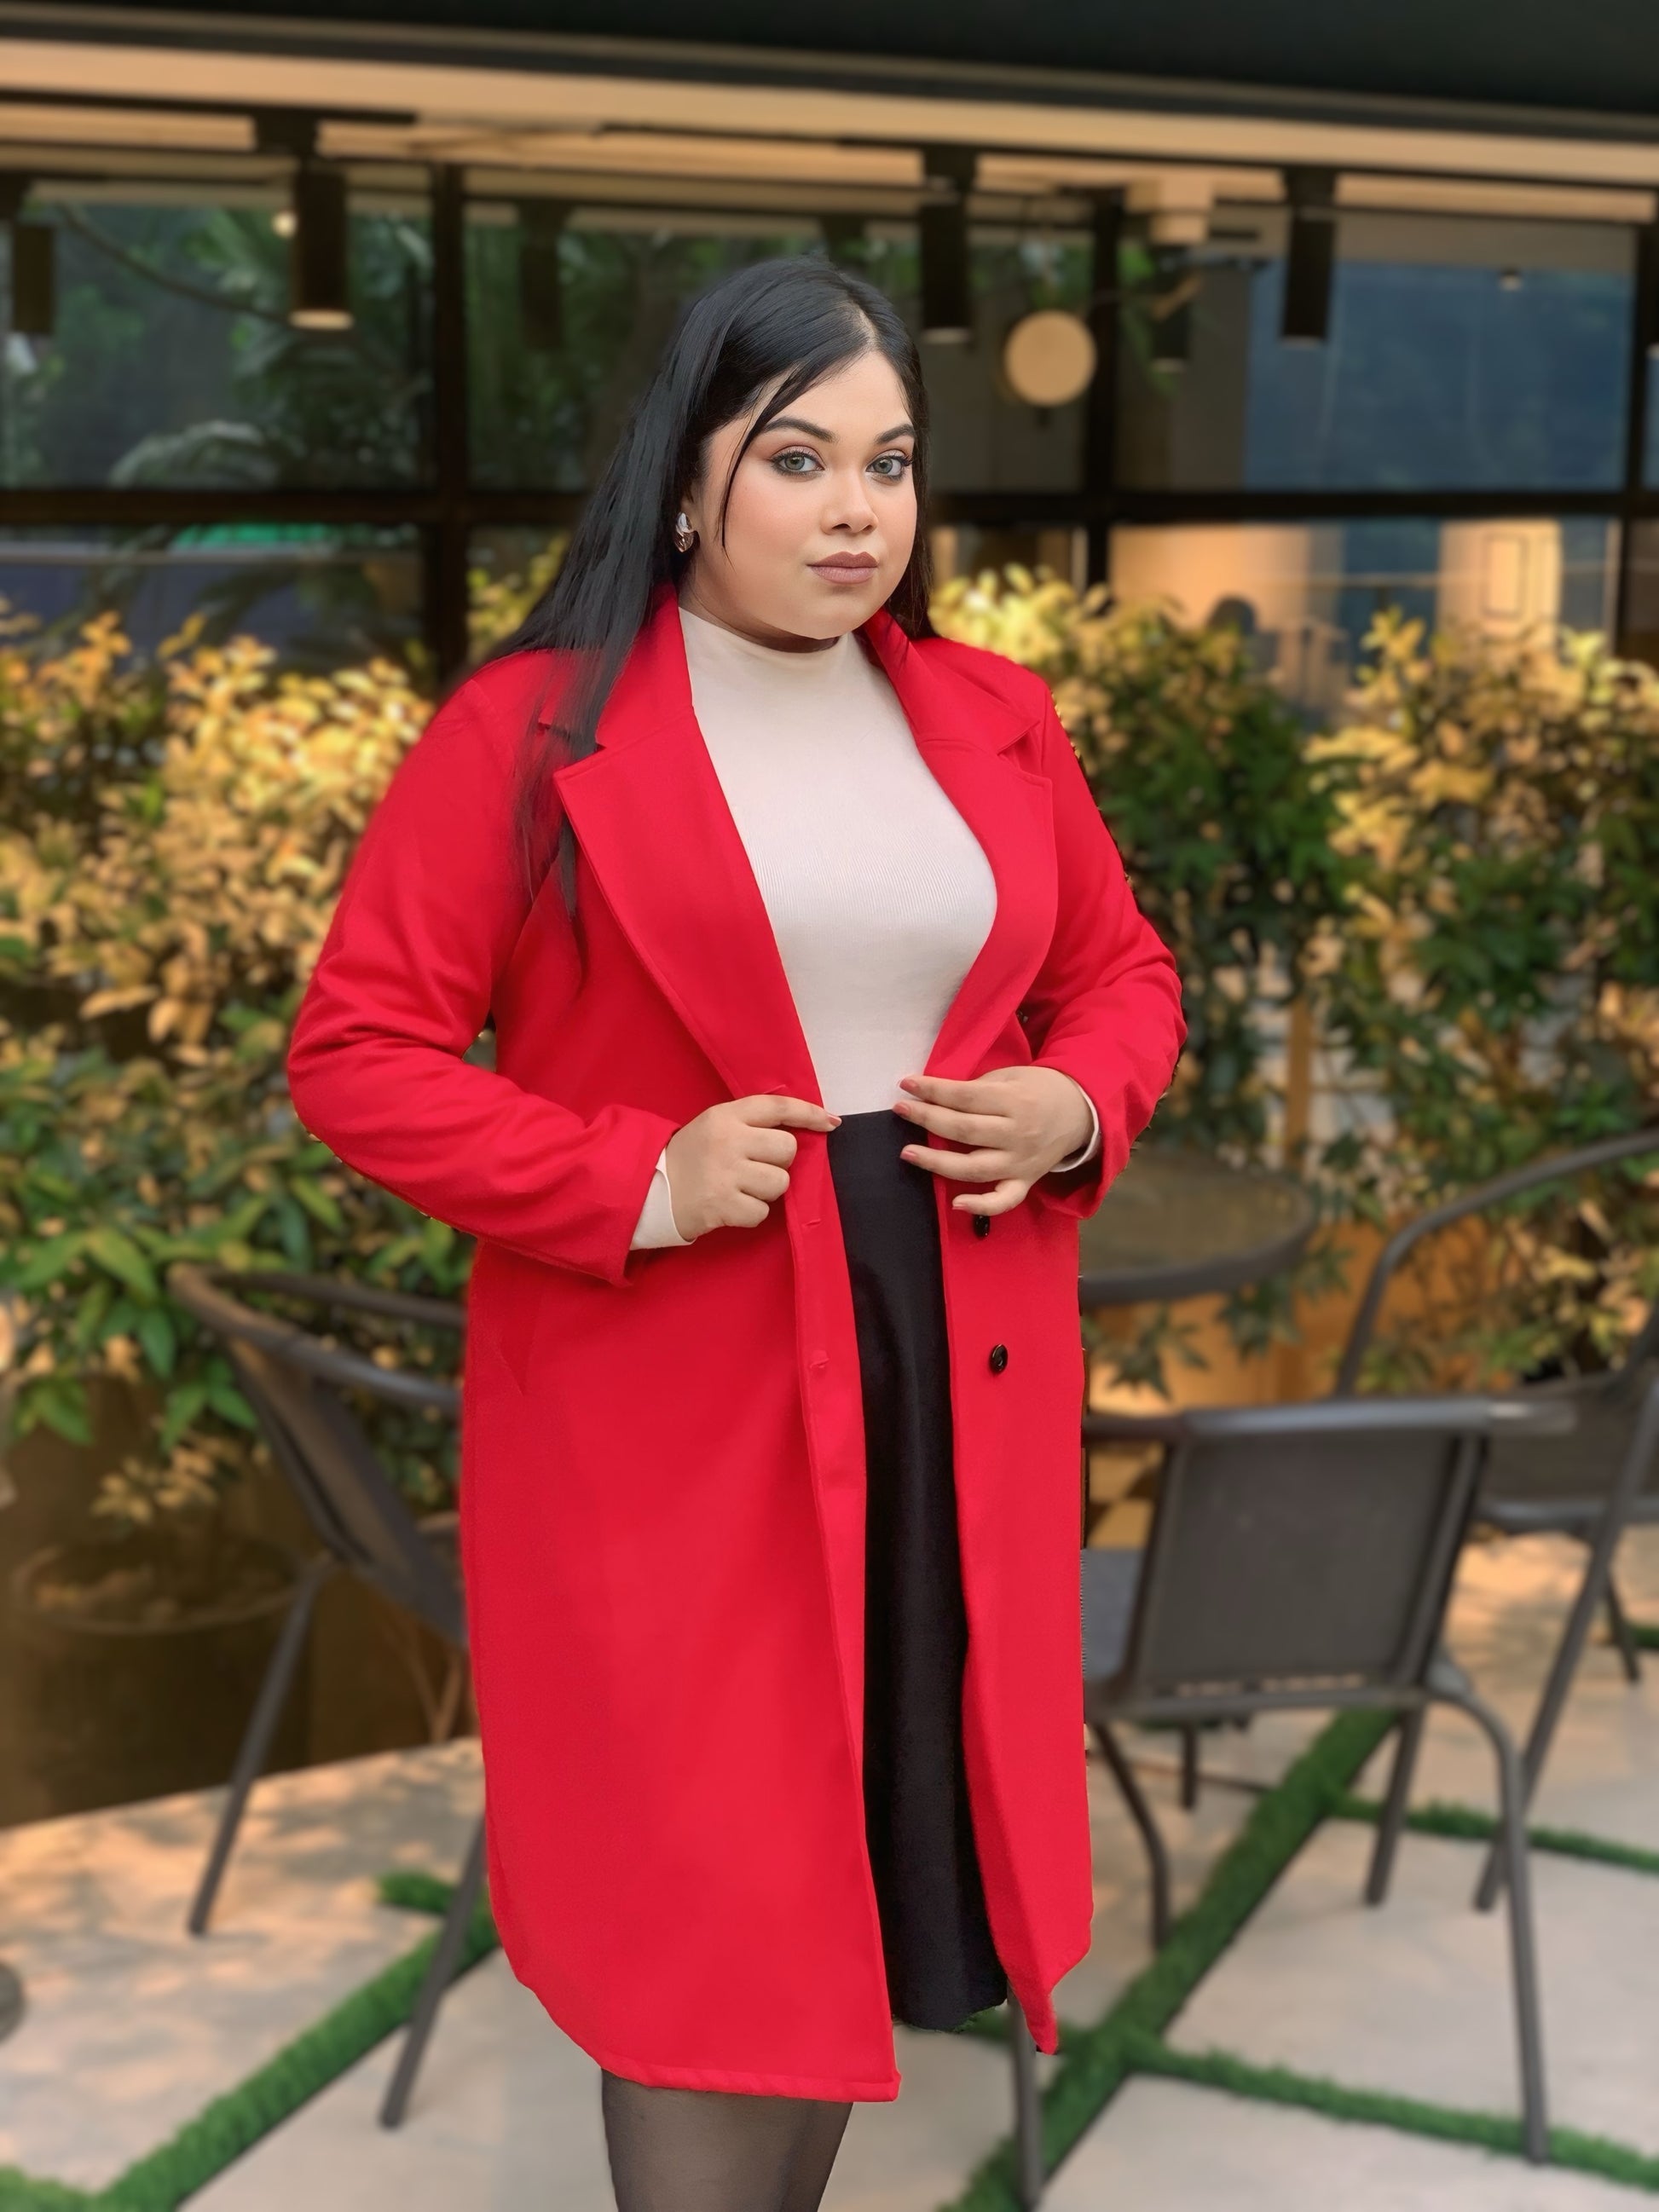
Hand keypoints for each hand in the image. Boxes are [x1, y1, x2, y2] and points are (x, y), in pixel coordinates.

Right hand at [663, 1093, 839, 1236]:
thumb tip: (811, 1126)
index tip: (830, 1123)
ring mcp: (725, 1173)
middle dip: (779, 1162)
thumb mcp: (716, 1125)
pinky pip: (762, 1212)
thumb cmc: (692, 1155)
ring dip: (767, 1190)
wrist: (651, 1188)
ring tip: (742, 1187)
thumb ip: (753, 1123)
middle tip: (755, 1167)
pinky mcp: (723, 1205)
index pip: (777, 1107)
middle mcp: (727, 1141)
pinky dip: (751, 1212)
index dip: (808, 1113)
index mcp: (726, 1116)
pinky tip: (732, 1205)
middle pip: (787, 1149)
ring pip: (779, 1183)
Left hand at [891, 1066, 1093, 1216]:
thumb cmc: (1038, 1088)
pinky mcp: (1026, 1182)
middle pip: (965, 1130)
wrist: (1080, 1111)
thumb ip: (977, 1088)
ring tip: (908, 1153)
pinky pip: (1004, 1200)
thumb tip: (936, 1097)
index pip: (965, 1097)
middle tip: (900, 1110)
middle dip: (927, 1119)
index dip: (933, 1090)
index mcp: (1014, 1101)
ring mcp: (1021, 1163)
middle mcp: (1017, 1134)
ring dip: (937, 1162)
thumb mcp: (1011, 1076)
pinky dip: (981, 1206)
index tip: (906, 1085)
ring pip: (975, 1168)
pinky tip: (955, 1203)